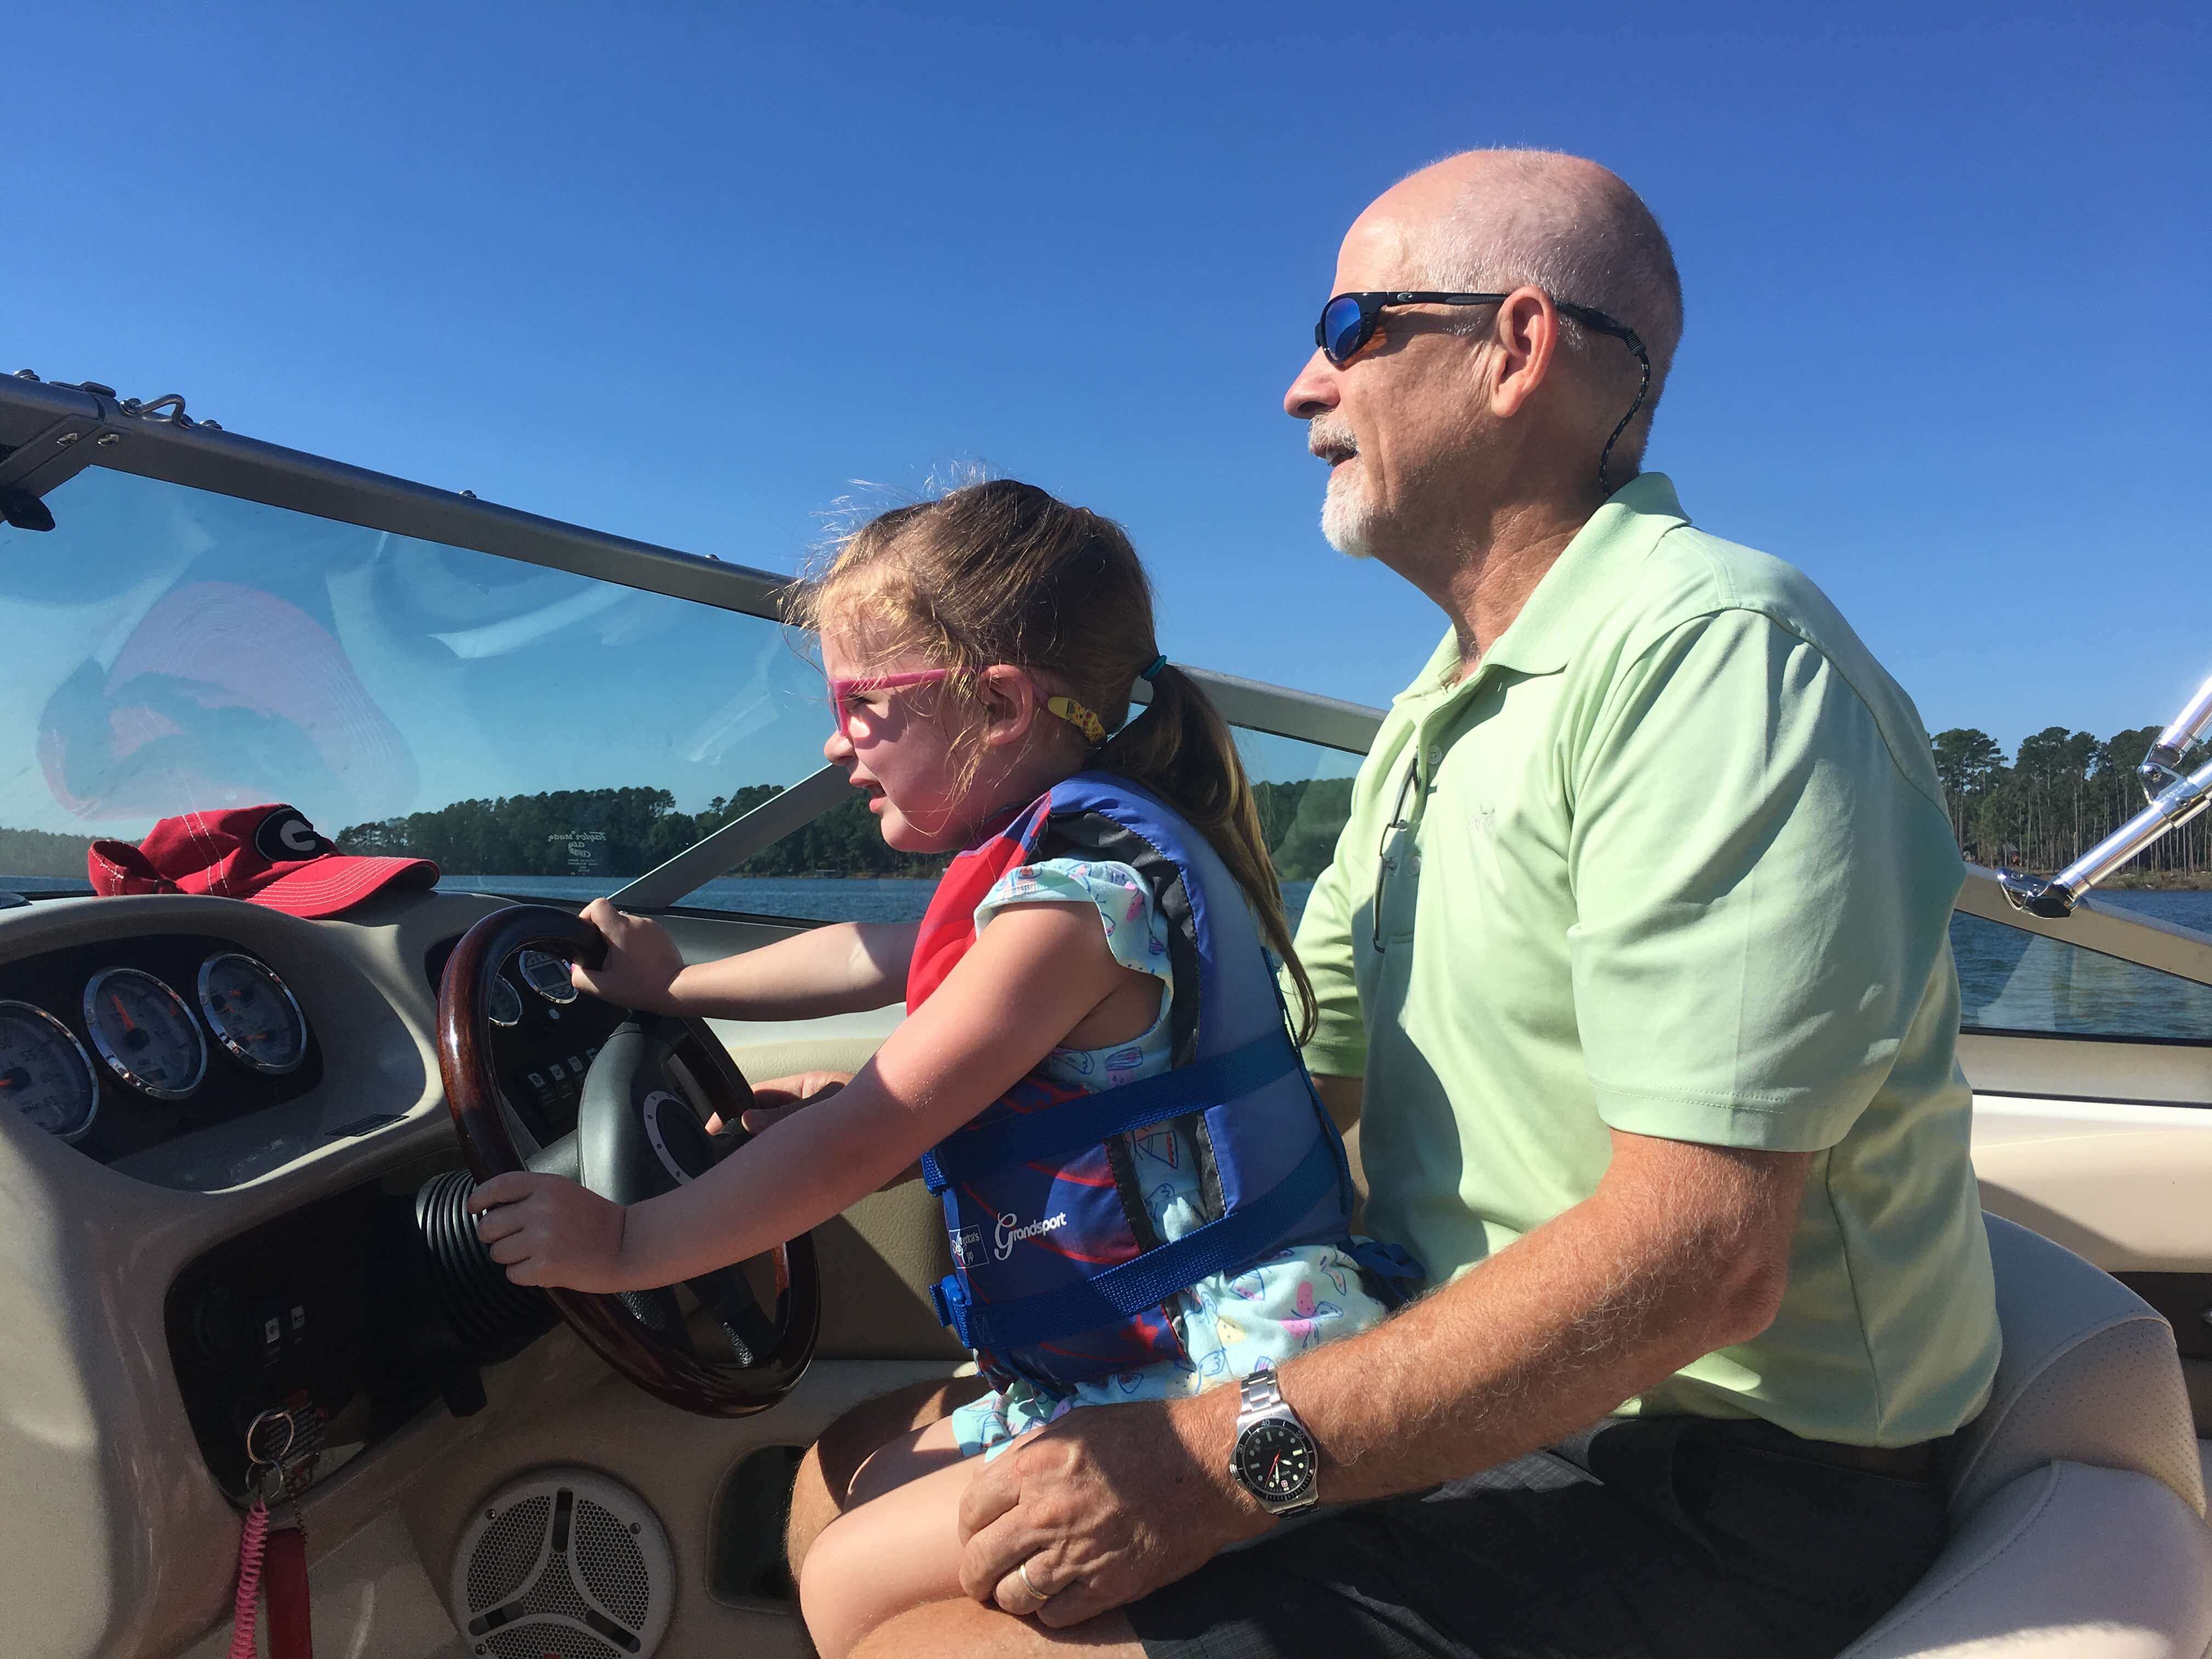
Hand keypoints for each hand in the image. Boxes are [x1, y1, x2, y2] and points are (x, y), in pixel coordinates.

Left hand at [468, 1171, 632, 1291]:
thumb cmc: (597, 1222)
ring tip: (537, 1254)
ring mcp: (542, 1238)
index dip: (479, 1199)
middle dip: (495, 1237)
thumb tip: (492, 1207)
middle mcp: (540, 1208)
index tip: (474, 1208)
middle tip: (515, 1241)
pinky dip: (524, 1275)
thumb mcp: (566, 1193)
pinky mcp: (544, 1266)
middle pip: (489, 1225)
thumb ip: (533, 1195)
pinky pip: (512, 1274)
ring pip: (497, 1253)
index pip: (497, 1187)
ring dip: (511, 1258)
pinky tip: (545, 1268)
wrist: (627, 1245)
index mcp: (546, 1186)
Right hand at [570, 898, 686, 1012]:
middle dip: (603, 936)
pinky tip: (637, 961)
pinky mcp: (660, 932)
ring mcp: (651, 926)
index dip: (586, 916)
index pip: (597, 905)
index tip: (586, 934)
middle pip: (610, 917)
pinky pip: (640, 931)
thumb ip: (582, 978)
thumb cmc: (644, 988)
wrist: (677, 990)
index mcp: (620, 930)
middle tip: (605, 958)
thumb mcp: (604, 988)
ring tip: (623, 962)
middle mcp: (637, 923)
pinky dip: (634, 942)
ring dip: (619, 940)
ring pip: (625, 925)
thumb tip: (575, 969)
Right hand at [718, 1071, 921, 1188]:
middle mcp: (809, 1109)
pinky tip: (765, 1183)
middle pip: (763, 1119)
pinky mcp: (824, 1156)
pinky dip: (777, 1167)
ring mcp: (816, 1132)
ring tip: (734, 1171)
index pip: (759, 1093)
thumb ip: (788, 1119)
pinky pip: (793, 1158)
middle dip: (741, 1135)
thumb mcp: (832, 1110)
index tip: (710, 1128)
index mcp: (808, 1087)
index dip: (732, 1107)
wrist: (926, 1145)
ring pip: (776, 1141)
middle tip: (716, 1156)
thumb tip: (746, 1122)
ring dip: (758, 1154)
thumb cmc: (884, 1114)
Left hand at [957, 1390, 1267, 1625]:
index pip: (971, 1510)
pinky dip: (1049, 1611)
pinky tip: (1057, 1598)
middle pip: (980, 1560)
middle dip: (975, 1574)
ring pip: (1013, 1595)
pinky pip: (1055, 1616)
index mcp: (1033, 1467)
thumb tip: (997, 1476)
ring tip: (1017, 1590)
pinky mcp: (1108, 1587)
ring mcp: (1076, 1554)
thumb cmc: (1146, 1436)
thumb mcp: (1078, 1425)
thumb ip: (1031, 1452)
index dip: (968, 1528)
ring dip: (1009, 1595)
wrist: (1207, 1466)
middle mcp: (1046, 1513)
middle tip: (982, 1576)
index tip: (976, 1535)